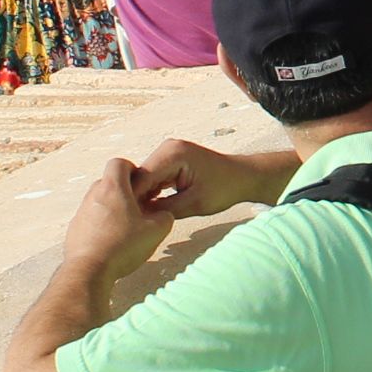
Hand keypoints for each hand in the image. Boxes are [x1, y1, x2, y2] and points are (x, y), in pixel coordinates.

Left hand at [58, 159, 167, 277]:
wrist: (89, 271)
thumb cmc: (122, 247)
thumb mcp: (155, 231)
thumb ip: (164, 217)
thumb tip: (163, 214)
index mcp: (112, 188)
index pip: (119, 163)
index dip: (132, 169)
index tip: (142, 185)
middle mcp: (94, 195)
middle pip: (109, 181)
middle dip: (124, 190)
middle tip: (138, 207)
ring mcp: (81, 212)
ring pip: (99, 200)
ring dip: (113, 208)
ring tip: (126, 227)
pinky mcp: (75, 229)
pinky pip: (91, 218)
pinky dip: (102, 224)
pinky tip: (112, 241)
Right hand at [129, 137, 269, 218]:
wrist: (242, 177)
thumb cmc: (224, 188)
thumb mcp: (194, 204)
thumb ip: (164, 209)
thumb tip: (138, 216)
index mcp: (173, 153)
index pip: (141, 178)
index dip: (133, 201)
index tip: (129, 222)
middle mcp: (167, 148)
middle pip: (139, 177)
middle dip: (136, 199)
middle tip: (132, 223)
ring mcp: (167, 152)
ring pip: (144, 178)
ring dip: (142, 197)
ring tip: (139, 219)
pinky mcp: (169, 160)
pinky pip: (153, 177)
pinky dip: (151, 193)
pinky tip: (149, 210)